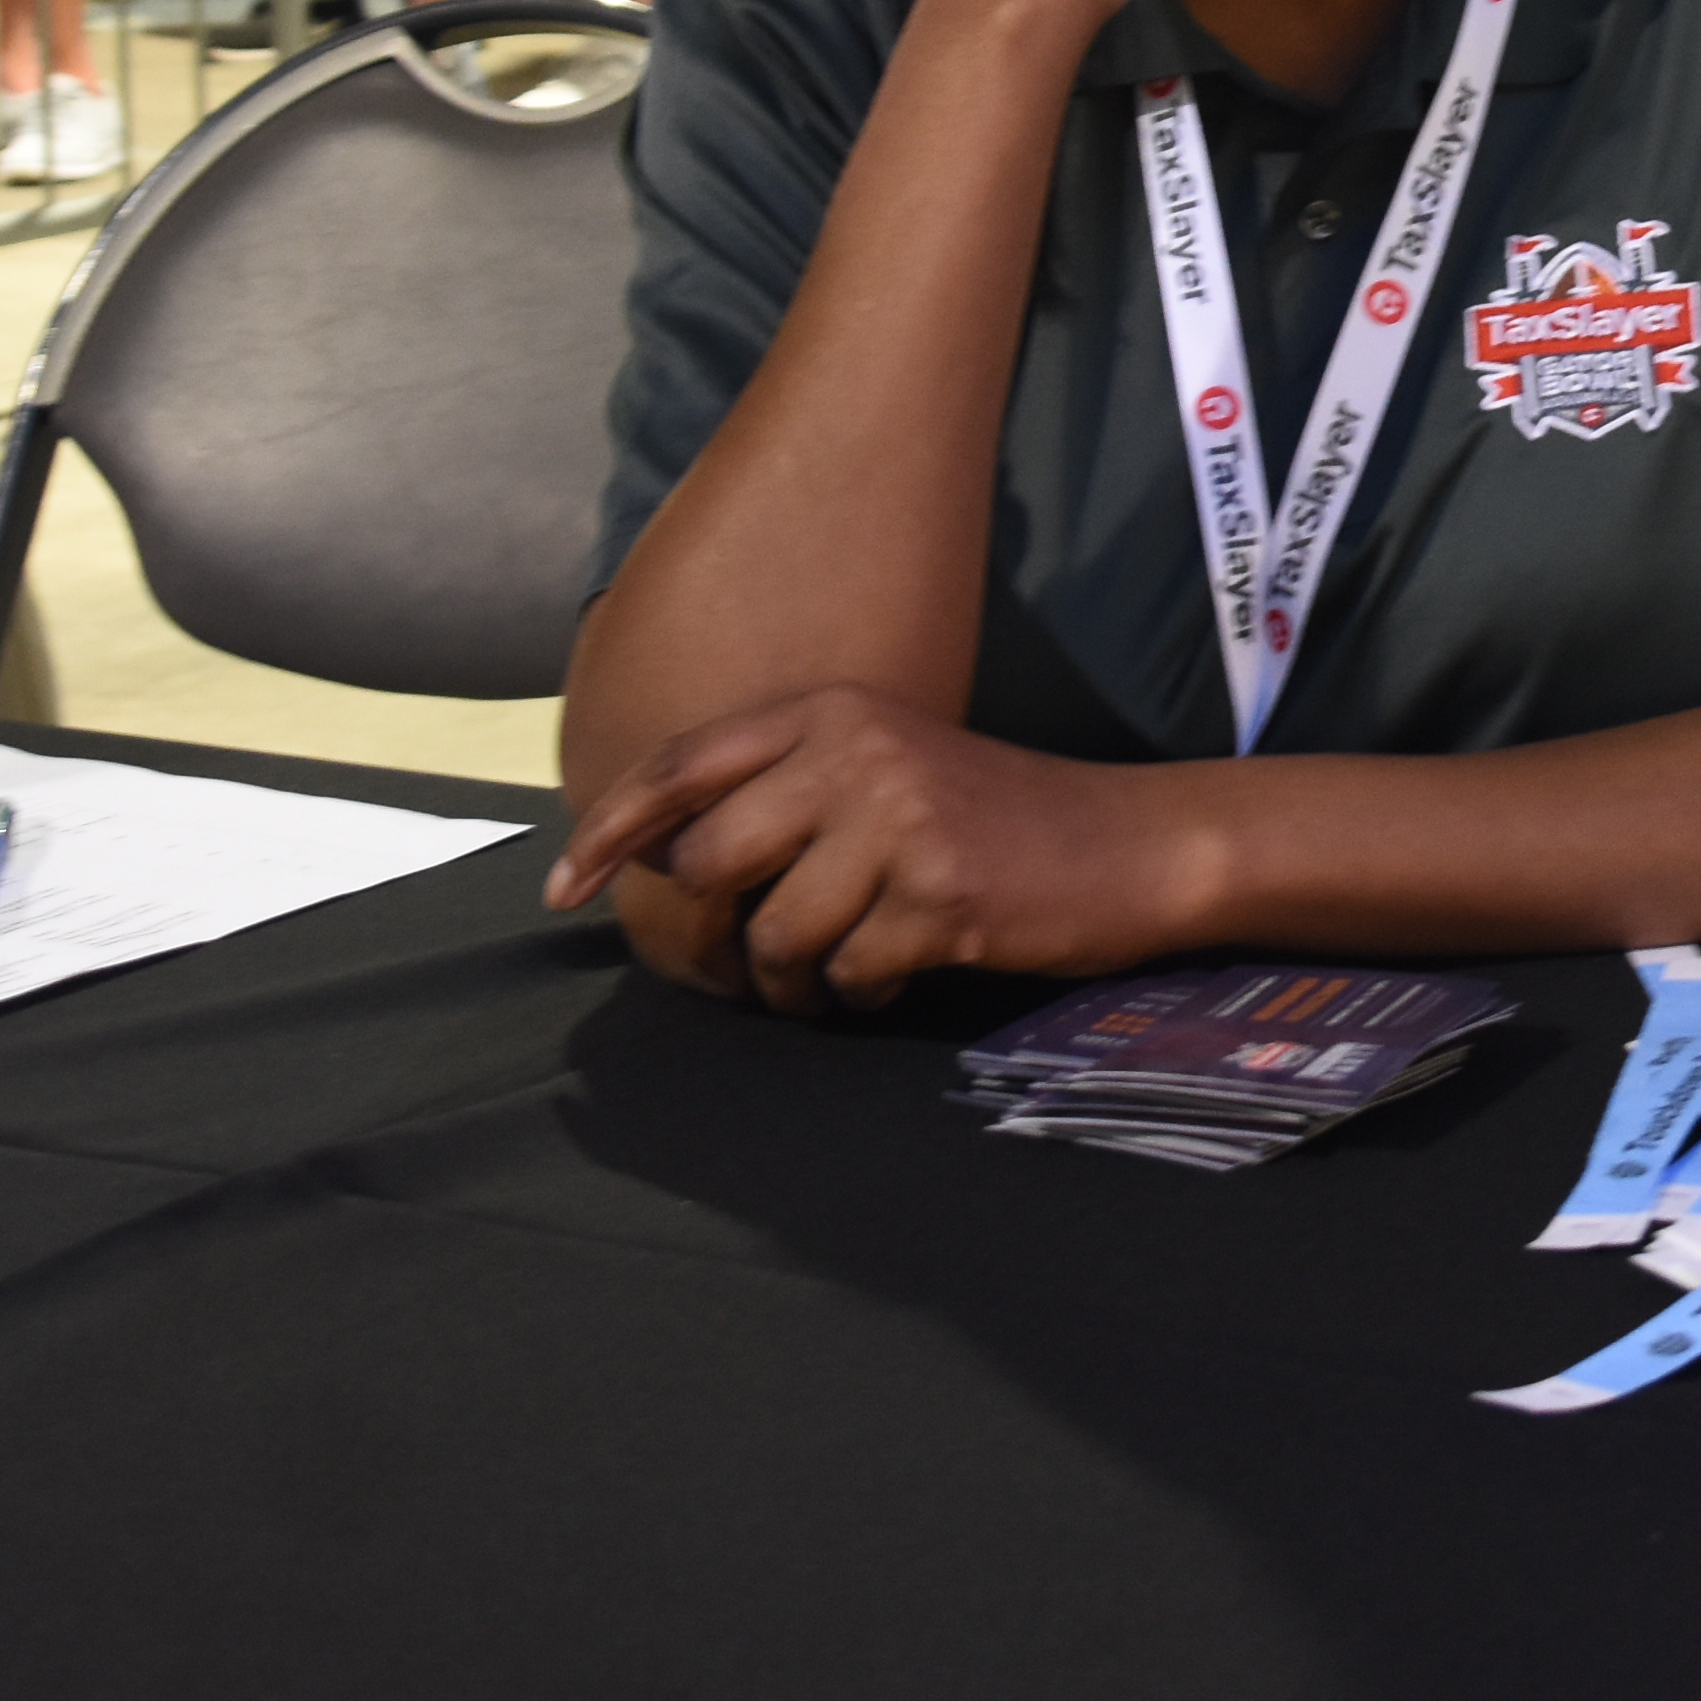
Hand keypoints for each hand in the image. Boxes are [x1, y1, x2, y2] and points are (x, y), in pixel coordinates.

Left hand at [546, 685, 1204, 1010]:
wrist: (1134, 843)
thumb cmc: (997, 819)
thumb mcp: (886, 768)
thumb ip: (784, 790)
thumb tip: (658, 853)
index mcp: (833, 709)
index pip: (682, 764)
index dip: (611, 830)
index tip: (567, 887)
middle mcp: (858, 752)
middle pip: (710, 861)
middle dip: (713, 935)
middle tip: (744, 971)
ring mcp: (900, 820)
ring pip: (773, 933)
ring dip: (791, 980)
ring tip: (837, 977)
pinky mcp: (940, 892)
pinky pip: (845, 973)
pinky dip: (860, 991)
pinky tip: (902, 971)